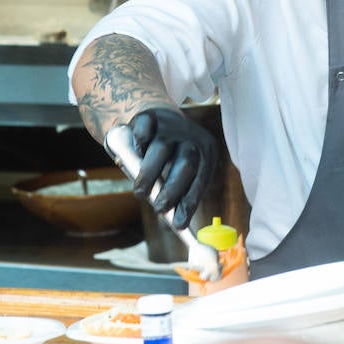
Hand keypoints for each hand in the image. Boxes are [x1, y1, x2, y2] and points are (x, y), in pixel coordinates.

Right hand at [129, 107, 218, 228]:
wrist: (159, 122)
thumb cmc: (171, 156)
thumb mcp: (178, 173)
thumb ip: (176, 195)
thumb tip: (172, 226)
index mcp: (206, 153)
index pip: (201, 179)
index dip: (189, 202)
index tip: (179, 224)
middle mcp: (192, 137)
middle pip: (186, 163)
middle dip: (172, 189)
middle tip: (159, 208)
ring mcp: (171, 125)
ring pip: (162, 149)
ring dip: (150, 173)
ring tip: (140, 192)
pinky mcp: (150, 117)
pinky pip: (146, 127)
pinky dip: (141, 140)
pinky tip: (137, 153)